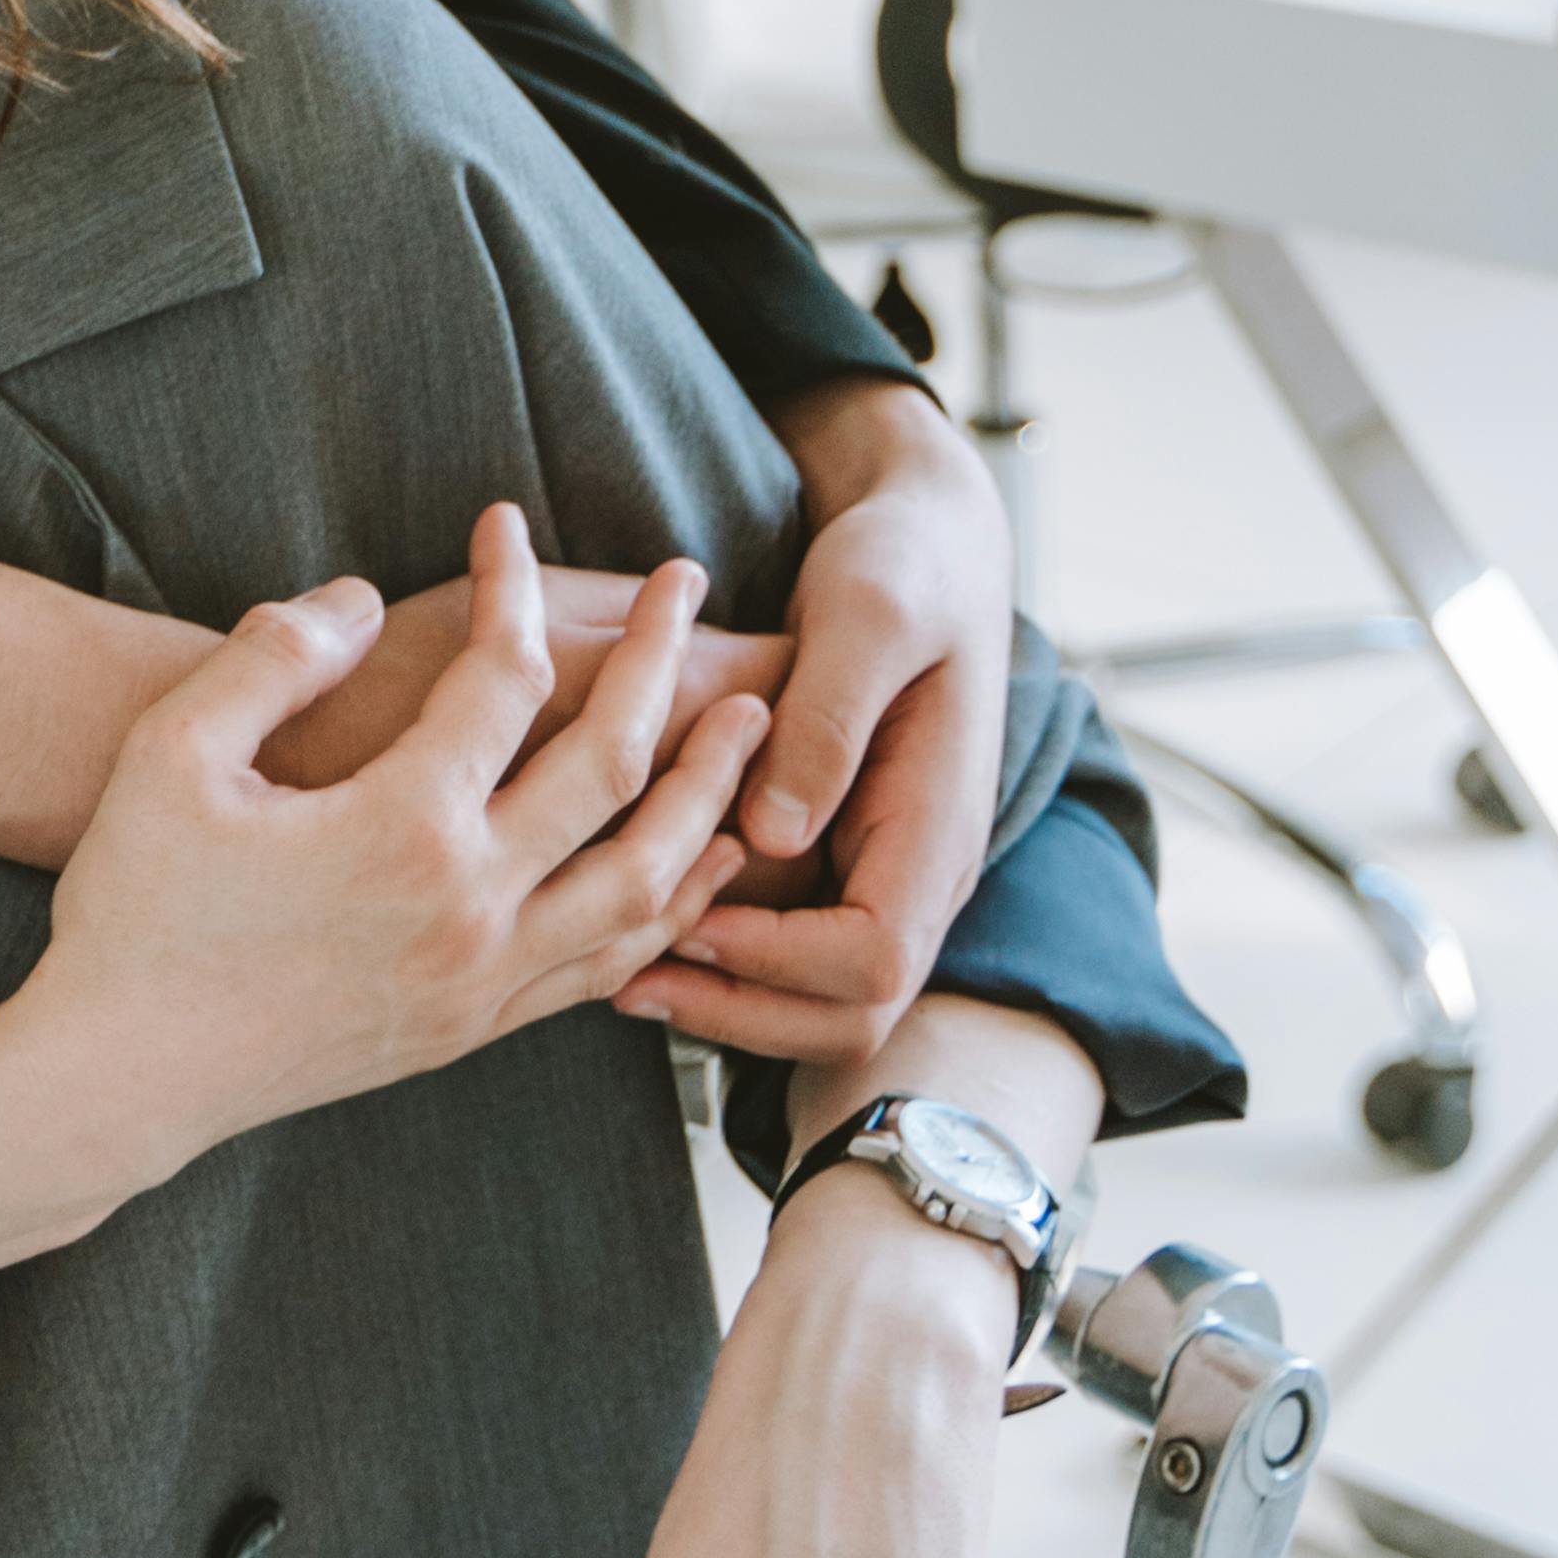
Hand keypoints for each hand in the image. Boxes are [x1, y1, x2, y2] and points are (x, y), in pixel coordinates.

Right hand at [0, 516, 769, 1328]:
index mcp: (403, 827)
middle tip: (692, 585)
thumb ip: (273, 656)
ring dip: (705, 792)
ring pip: (645, 880)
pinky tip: (690, 867)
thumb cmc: (136, 905)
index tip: (501, 522)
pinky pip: (610, 963)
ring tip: (745, 727)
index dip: (510, 583)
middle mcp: (471, 907)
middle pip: (614, 767)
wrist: (124, 1076)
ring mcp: (484, 979)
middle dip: (664, 662)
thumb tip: (357, 598)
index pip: (502, 676)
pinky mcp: (475, 1031)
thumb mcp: (173, 752)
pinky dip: (670, 905)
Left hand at [618, 390, 1010, 1062]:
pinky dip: (727, 961)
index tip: (687, 922)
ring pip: (821, 1004)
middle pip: (852, 1014)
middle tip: (629, 981)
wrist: (933, 544)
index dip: (778, 961)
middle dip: (743, 1011)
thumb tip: (776, 836)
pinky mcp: (845, 859)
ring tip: (619, 974)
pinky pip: (795, 954)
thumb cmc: (902, 565)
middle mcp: (920, 872)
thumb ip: (830, 719)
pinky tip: (639, 929)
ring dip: (728, 1002)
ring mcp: (885, 873)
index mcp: (938, 825)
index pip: (877, 962)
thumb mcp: (868, 616)